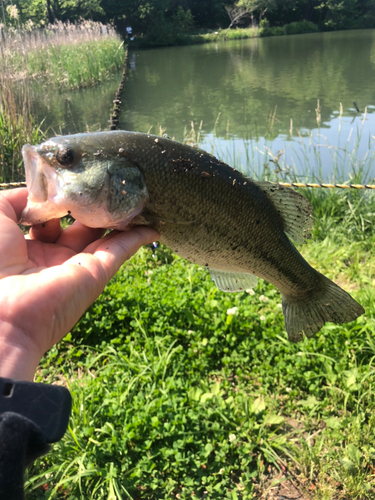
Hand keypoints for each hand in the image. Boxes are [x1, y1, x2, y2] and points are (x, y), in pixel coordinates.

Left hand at [0, 188, 158, 380]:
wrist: (0, 309)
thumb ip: (17, 198)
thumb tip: (44, 192)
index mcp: (28, 245)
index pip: (52, 218)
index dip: (62, 200)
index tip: (72, 181)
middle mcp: (54, 256)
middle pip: (80, 226)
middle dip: (94, 206)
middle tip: (108, 184)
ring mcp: (77, 266)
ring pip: (104, 236)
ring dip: (119, 218)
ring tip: (133, 196)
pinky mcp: (96, 274)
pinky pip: (121, 251)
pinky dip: (137, 238)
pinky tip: (151, 225)